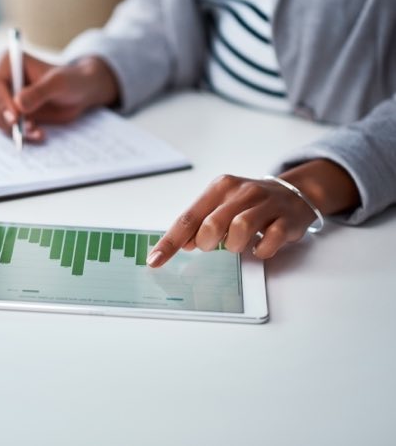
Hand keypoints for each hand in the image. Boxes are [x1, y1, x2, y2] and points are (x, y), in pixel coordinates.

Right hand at [0, 53, 118, 140]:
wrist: (79, 92)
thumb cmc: (70, 80)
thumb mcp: (58, 84)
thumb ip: (39, 92)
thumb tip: (18, 104)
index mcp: (8, 62)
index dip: (1, 102)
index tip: (15, 118)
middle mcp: (0, 77)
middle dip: (5, 118)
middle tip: (25, 129)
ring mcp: (3, 96)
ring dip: (14, 128)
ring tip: (37, 131)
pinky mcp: (9, 112)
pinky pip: (5, 127)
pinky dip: (20, 134)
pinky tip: (38, 134)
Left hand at [146, 159, 359, 265]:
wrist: (295, 192)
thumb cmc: (249, 204)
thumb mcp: (221, 206)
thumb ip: (200, 223)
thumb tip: (184, 243)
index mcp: (219, 187)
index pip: (188, 218)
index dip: (170, 242)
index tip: (155, 261)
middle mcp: (241, 191)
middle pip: (212, 223)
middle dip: (207, 242)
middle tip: (213, 245)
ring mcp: (266, 203)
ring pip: (240, 228)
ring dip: (234, 245)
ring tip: (237, 245)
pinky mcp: (286, 218)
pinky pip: (271, 240)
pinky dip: (261, 250)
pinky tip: (259, 247)